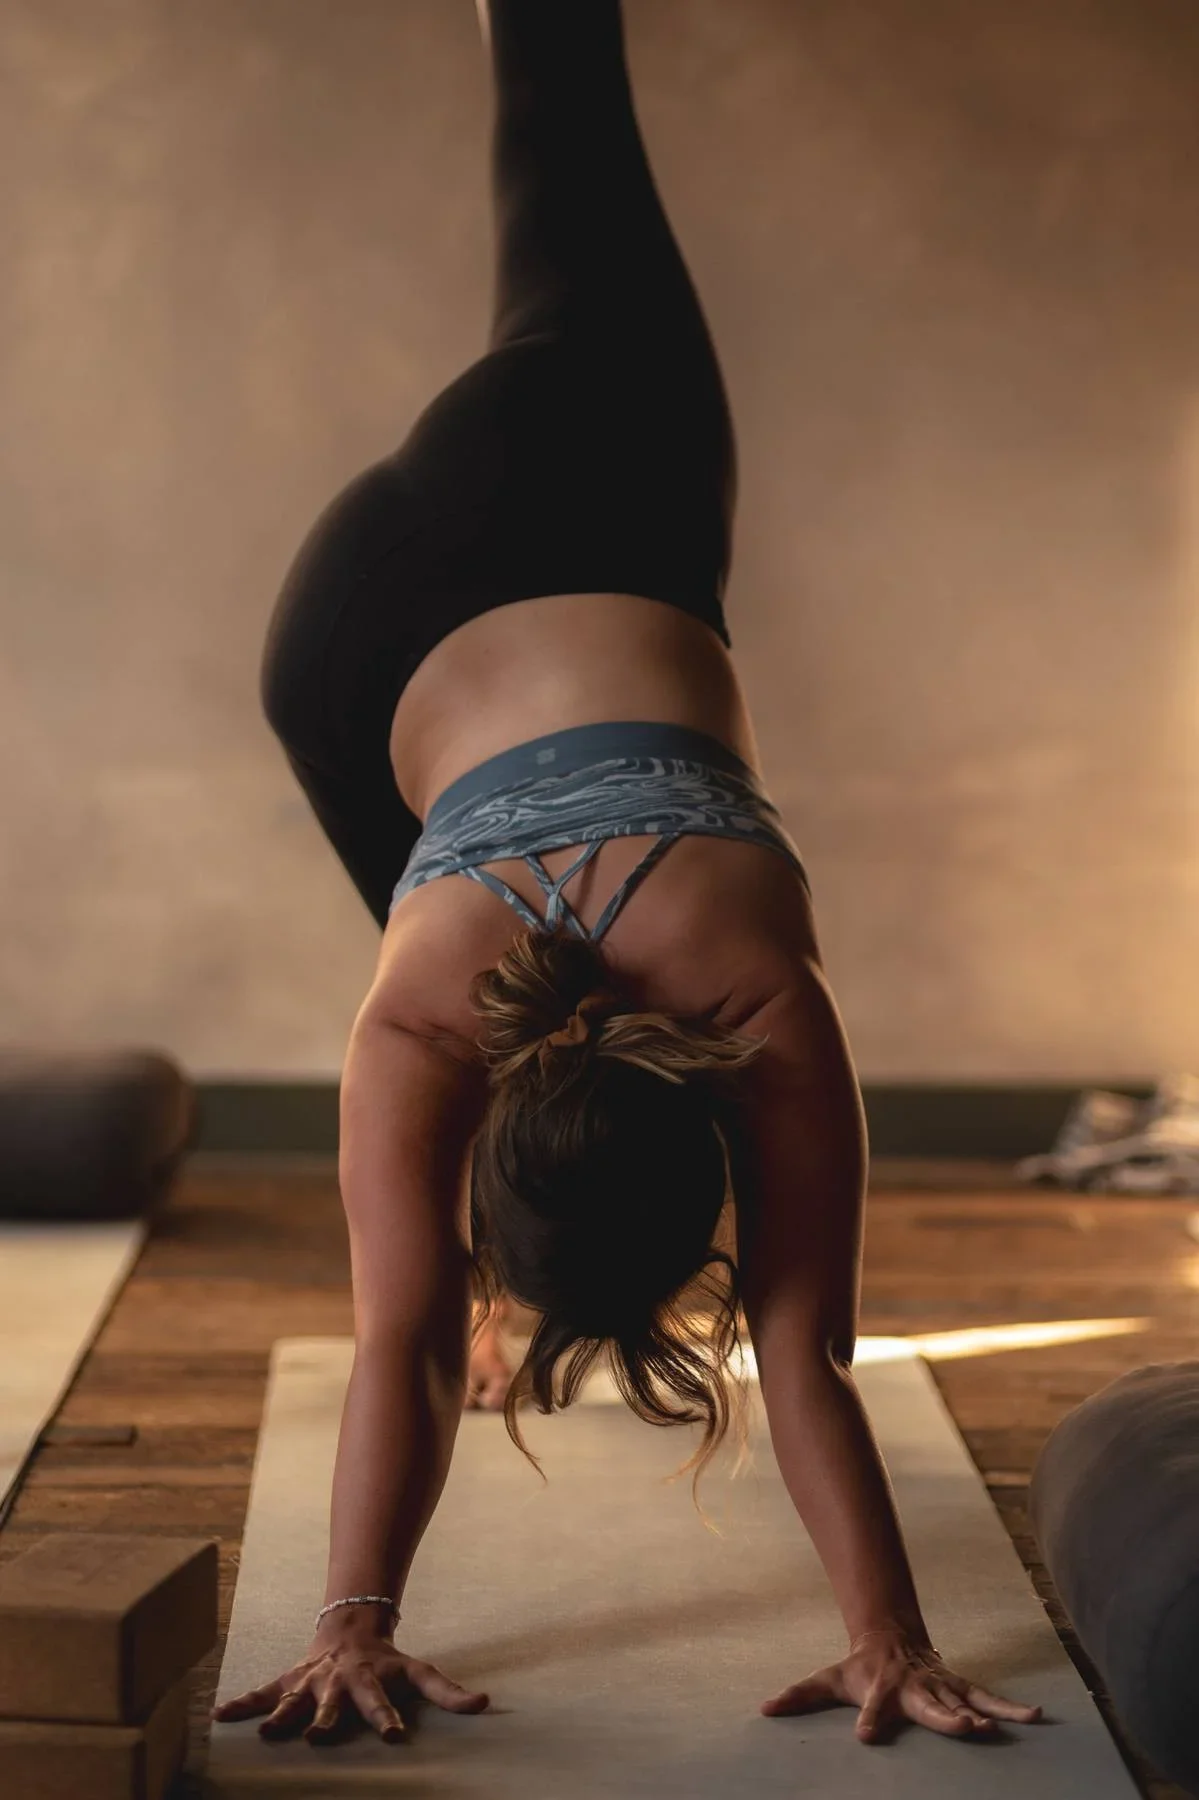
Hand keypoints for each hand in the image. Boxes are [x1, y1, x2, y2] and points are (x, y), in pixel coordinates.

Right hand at [211, 1630, 489, 1744]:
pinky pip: (262, 1692)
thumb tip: (486, 1705)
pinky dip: (242, 1703)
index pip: (382, 1702)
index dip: (388, 1717)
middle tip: (318, 1738)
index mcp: (370, 1682)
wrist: (350, 1626)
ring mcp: (310, 1681)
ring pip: (293, 1699)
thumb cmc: (387, 1660)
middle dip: (325, 1720)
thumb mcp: (420, 1672)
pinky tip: (220, 1713)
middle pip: (332, 1703)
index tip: (394, 1735)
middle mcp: (337, 1682)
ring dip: (280, 1715)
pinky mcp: (288, 1681)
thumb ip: (449, 1692)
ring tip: (267, 1733)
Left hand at [761, 1626, 1042, 1744]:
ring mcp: (940, 1683)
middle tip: (963, 1729)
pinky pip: (989, 1697)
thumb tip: (763, 1710)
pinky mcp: (960, 1685)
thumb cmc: (857, 1667)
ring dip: (986, 1713)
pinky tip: (1037, 1717)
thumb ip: (798, 1696)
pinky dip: (1012, 1707)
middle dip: (946, 1716)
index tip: (865, 1736)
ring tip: (1004, 1727)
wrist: (889, 1635)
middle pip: (930, 1703)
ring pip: (966, 1698)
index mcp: (881, 1687)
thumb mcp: (826, 1679)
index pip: (872, 1705)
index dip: (868, 1719)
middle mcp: (914, 1685)